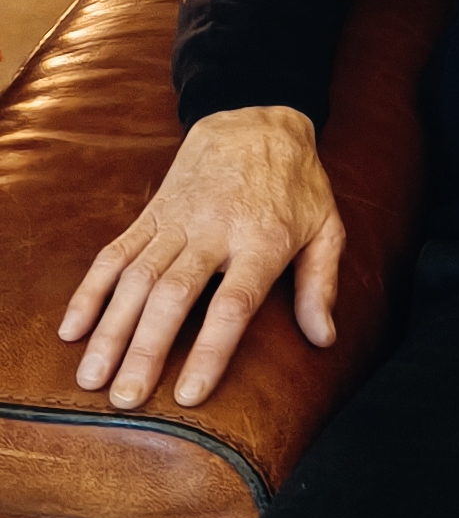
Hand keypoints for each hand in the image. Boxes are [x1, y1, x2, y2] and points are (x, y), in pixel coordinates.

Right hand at [58, 105, 343, 409]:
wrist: (254, 118)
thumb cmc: (298, 184)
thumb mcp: (328, 228)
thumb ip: (322, 285)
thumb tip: (324, 339)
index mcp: (262, 242)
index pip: (232, 306)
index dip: (210, 351)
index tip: (190, 394)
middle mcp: (213, 233)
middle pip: (171, 297)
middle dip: (145, 351)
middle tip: (125, 399)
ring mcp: (175, 222)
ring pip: (134, 279)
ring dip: (110, 330)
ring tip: (91, 377)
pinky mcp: (150, 214)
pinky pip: (114, 254)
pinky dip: (90, 291)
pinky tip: (72, 328)